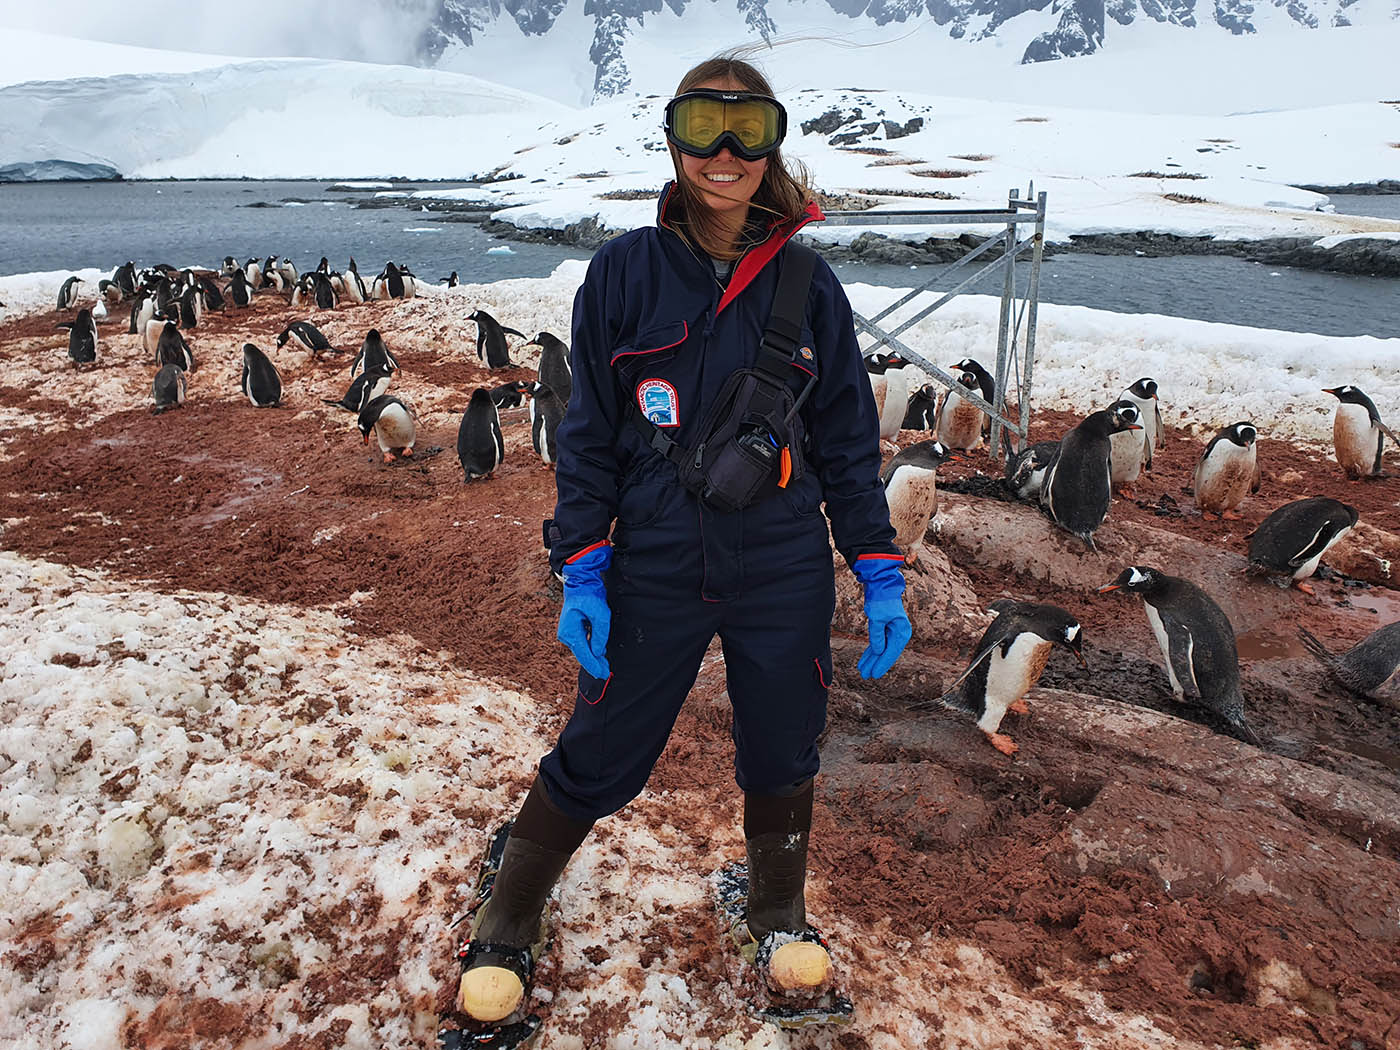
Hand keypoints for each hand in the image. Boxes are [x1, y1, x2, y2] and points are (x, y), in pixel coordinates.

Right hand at [557, 544, 611, 679]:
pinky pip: (582, 644)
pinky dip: (590, 649)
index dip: (594, 665)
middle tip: (606, 673)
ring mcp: (567, 632)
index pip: (584, 654)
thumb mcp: (600, 614)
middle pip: (582, 654)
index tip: (602, 673)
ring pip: (582, 649)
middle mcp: (566, 634)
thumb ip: (600, 635)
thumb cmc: (589, 596)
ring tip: (604, 666)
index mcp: (570, 632)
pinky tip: (598, 654)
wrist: (580, 583)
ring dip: (593, 657)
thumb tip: (598, 652)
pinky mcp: (572, 630)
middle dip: (594, 663)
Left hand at [852, 557, 910, 679]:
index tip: (873, 675)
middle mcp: (899, 633)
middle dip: (875, 664)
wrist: (880, 585)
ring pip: (881, 649)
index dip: (882, 664)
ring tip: (862, 670)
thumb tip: (878, 652)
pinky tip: (865, 659)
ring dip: (872, 659)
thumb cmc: (880, 600)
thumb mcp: (877, 618)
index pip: (891, 652)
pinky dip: (871, 650)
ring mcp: (892, 631)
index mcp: (902, 632)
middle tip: (865, 675)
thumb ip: (877, 636)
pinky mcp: (884, 628)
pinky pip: (878, 642)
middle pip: (886, 652)